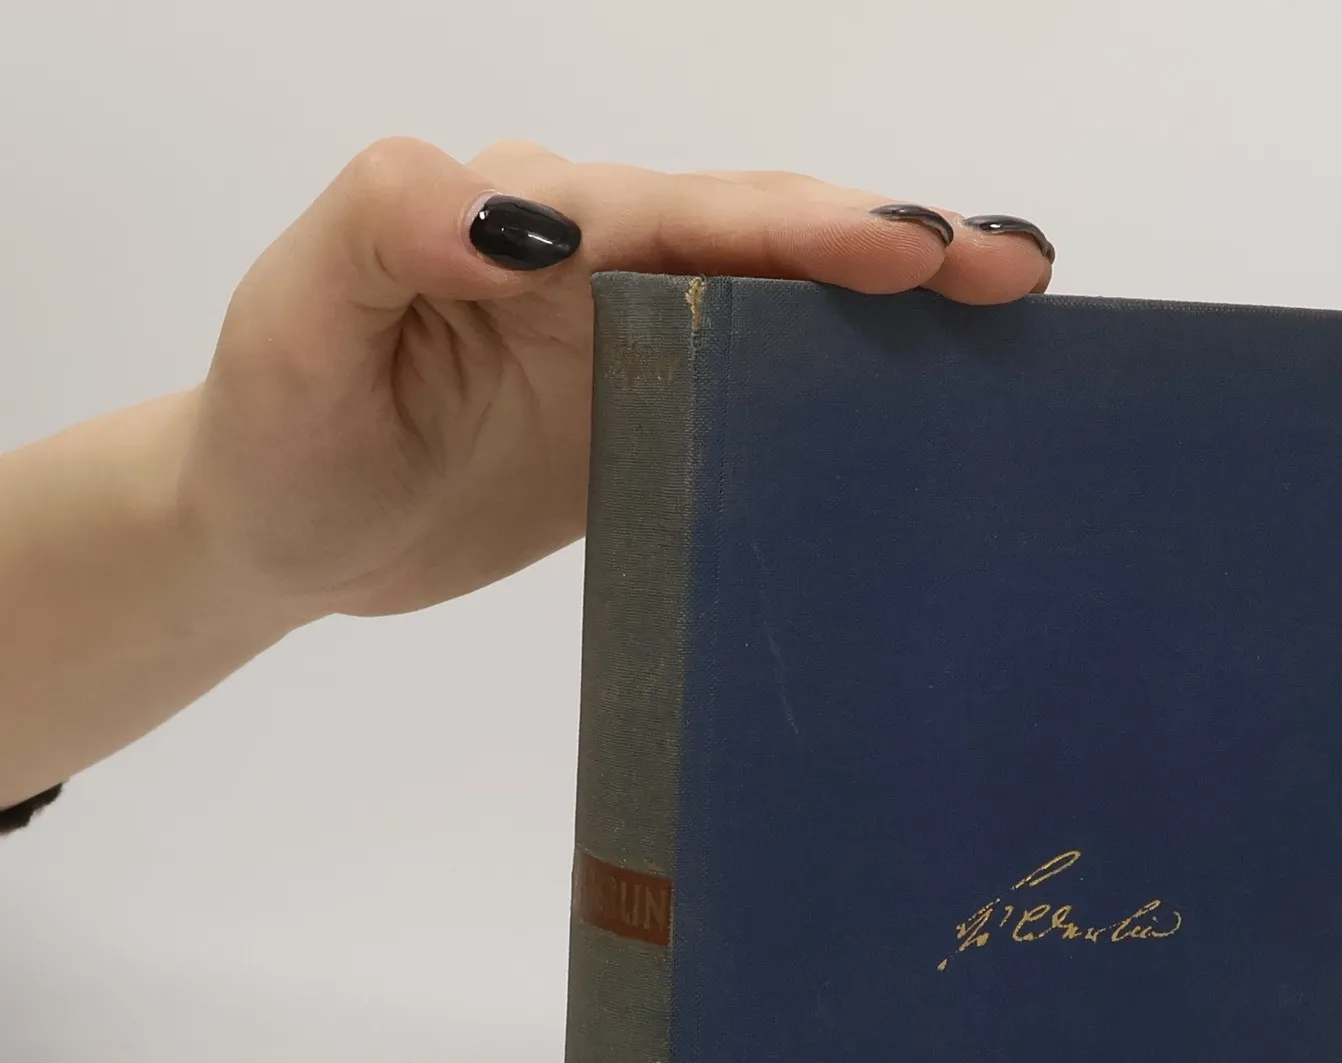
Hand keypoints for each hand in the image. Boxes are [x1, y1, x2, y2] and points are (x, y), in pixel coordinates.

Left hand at [181, 139, 1054, 626]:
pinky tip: (927, 379)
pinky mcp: (658, 408)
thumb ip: (382, 230)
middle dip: (884, 236)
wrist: (291, 528)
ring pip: (781, 290)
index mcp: (522, 222)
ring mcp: (635, 333)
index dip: (790, 225)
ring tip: (1008, 292)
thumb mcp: (299, 321)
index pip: (673, 209)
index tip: (898, 246)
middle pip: (755, 229)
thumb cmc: (285, 428)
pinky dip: (852, 364)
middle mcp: (596, 257)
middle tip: (1004, 263)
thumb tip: (511, 214)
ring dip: (895, 286)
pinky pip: (766, 372)